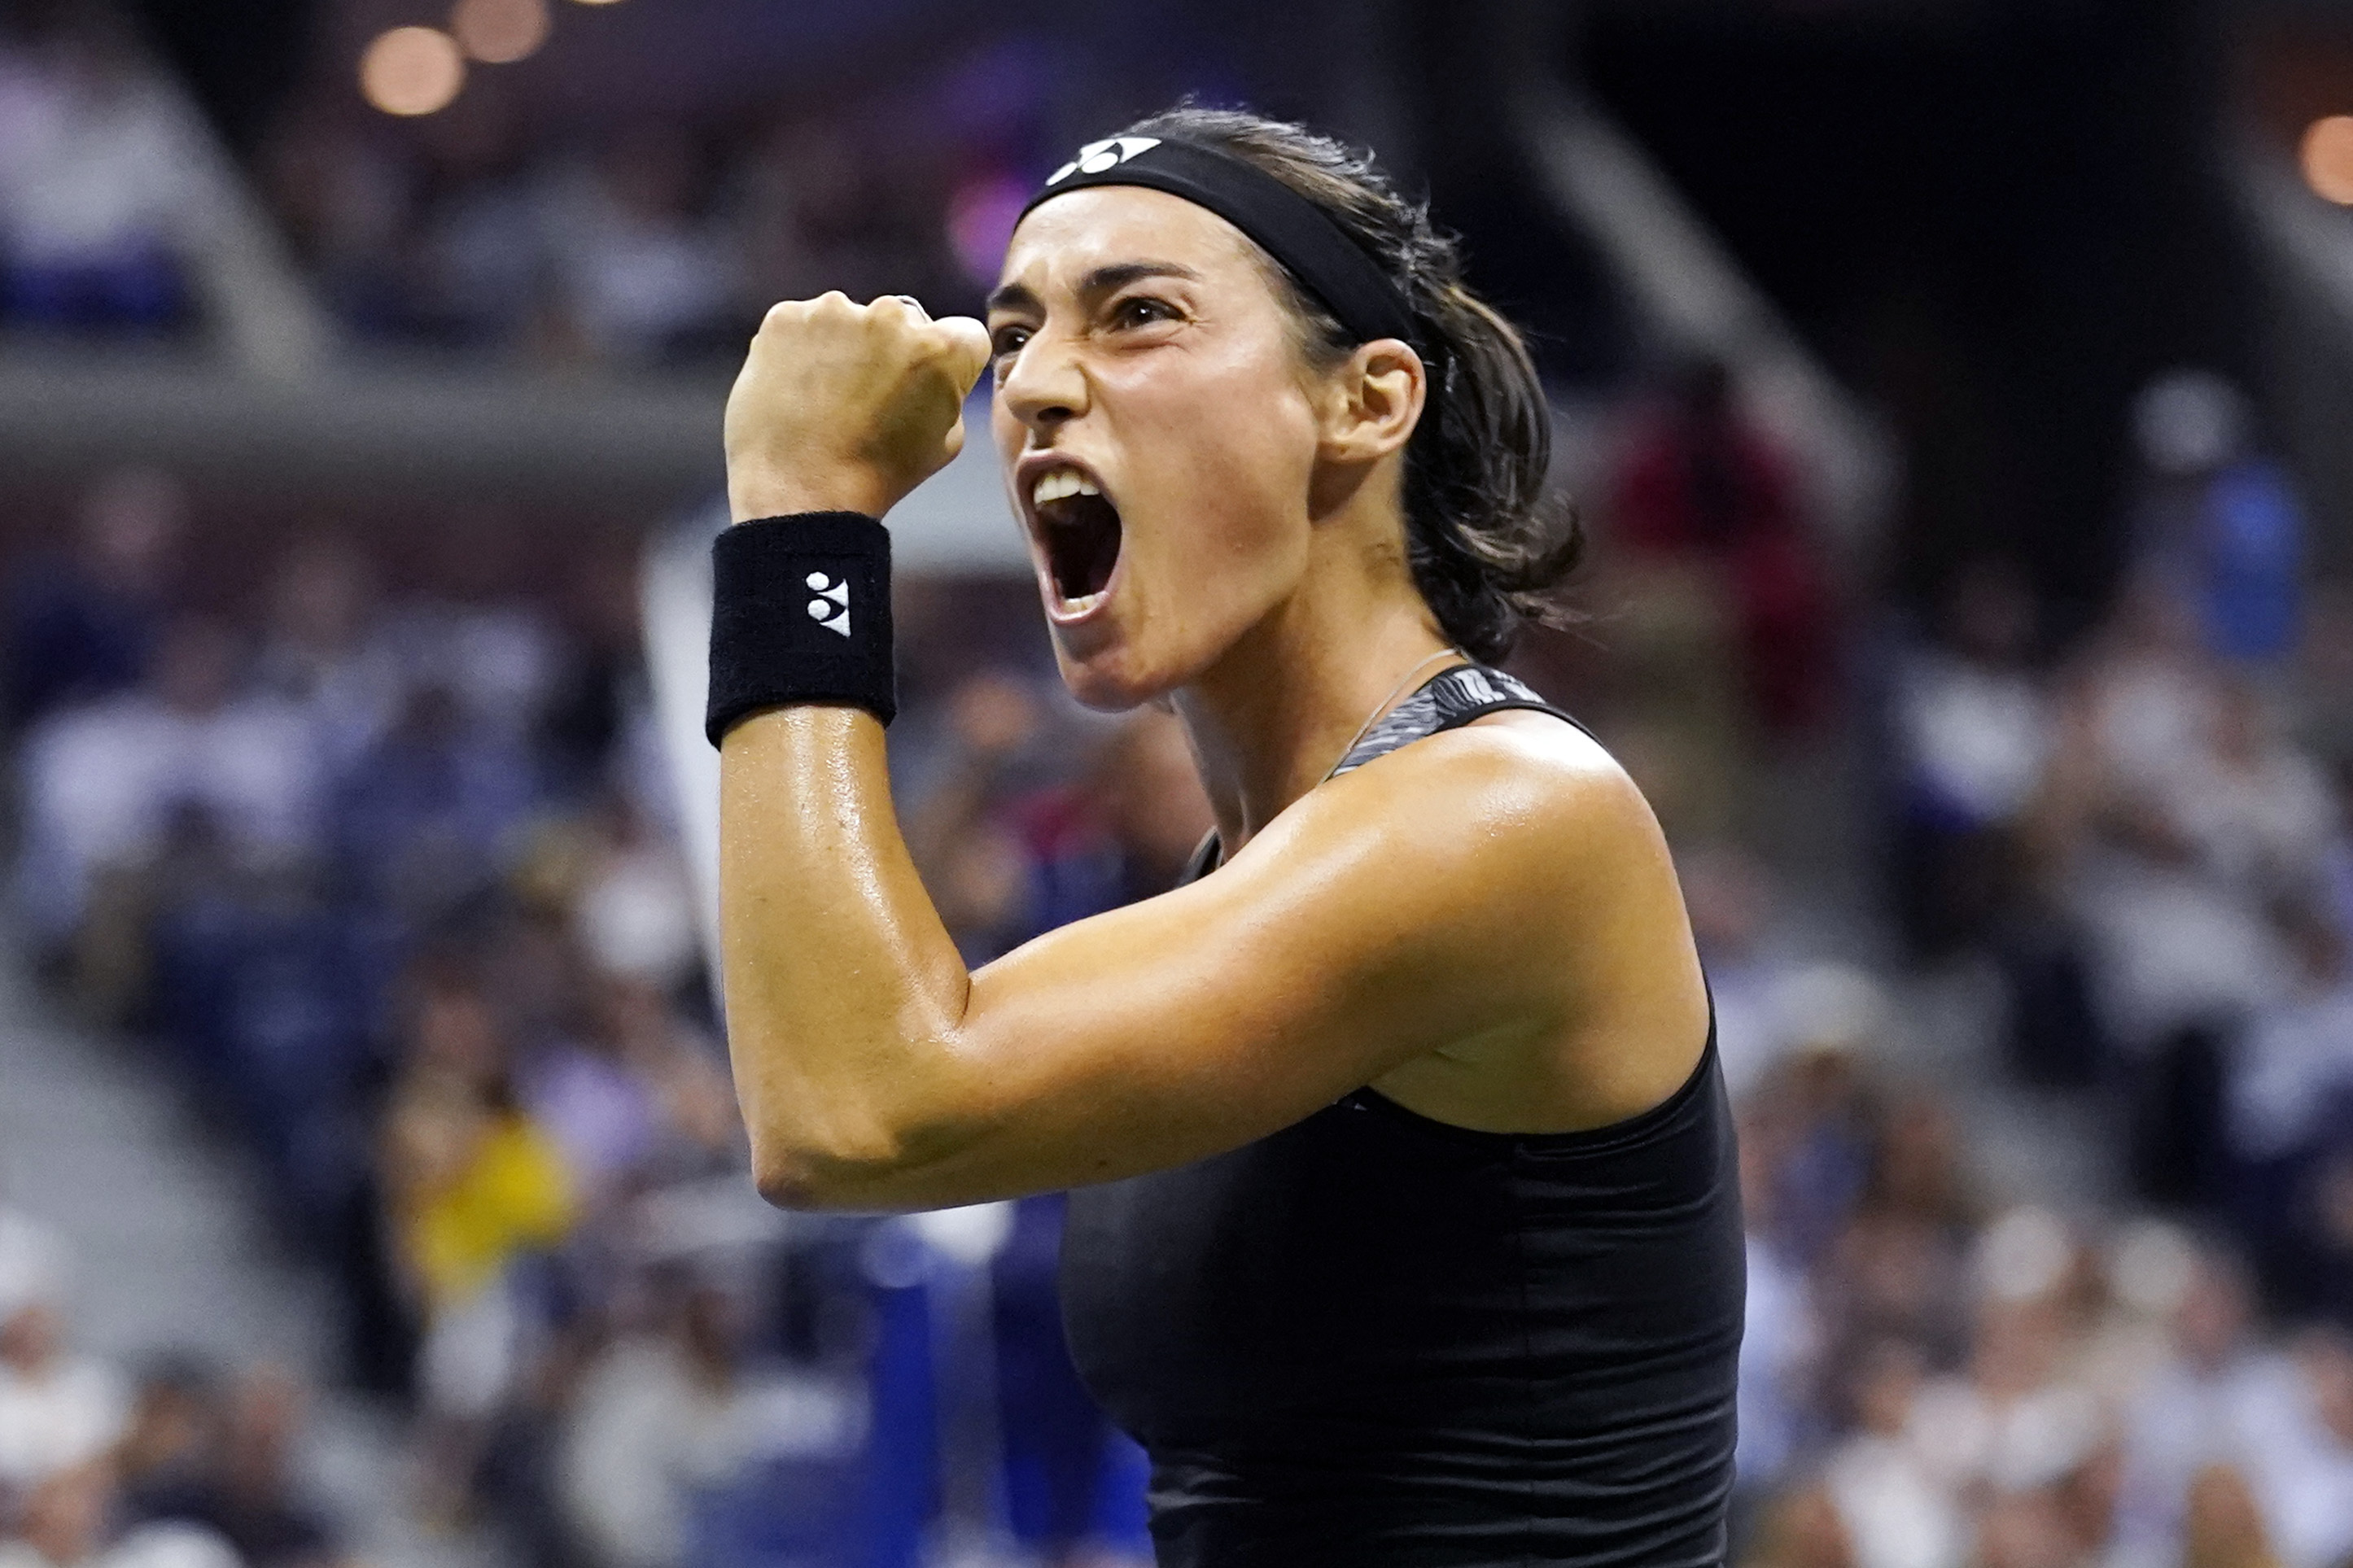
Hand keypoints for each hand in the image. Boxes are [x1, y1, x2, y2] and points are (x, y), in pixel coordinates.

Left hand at [724, 292, 991, 522]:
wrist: (798, 489)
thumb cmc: (875, 474)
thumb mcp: (946, 441)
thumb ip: (948, 389)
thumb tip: (933, 370)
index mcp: (942, 348)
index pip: (962, 335)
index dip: (947, 363)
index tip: (925, 384)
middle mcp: (892, 315)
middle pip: (902, 321)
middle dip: (892, 350)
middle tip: (868, 398)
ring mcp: (834, 311)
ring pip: (850, 320)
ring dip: (846, 347)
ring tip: (827, 399)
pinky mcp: (787, 317)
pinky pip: (804, 324)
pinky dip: (802, 350)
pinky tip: (798, 389)